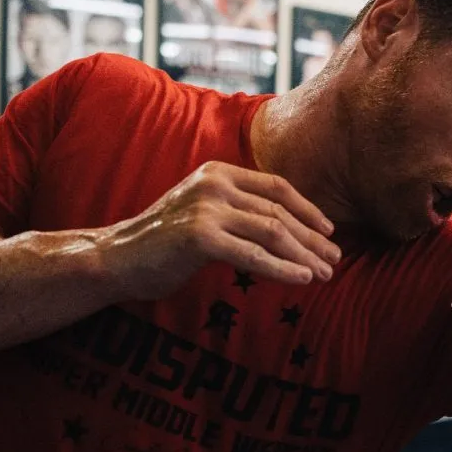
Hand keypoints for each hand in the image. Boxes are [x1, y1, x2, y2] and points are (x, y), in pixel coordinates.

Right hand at [97, 161, 340, 301]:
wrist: (116, 258)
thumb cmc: (163, 242)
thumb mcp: (204, 213)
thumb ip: (238, 211)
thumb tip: (287, 230)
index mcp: (218, 172)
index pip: (276, 187)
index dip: (307, 209)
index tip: (329, 231)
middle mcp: (215, 184)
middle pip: (278, 212)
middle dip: (311, 239)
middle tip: (335, 260)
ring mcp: (207, 208)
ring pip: (272, 233)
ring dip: (304, 255)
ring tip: (324, 274)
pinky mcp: (200, 237)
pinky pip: (253, 255)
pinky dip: (282, 268)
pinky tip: (302, 279)